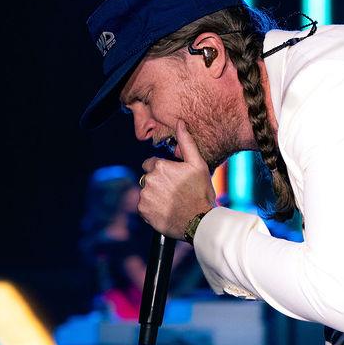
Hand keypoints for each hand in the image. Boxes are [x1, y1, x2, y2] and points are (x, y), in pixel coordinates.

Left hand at [137, 119, 216, 239]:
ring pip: (146, 192)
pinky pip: (143, 206)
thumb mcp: (198, 164)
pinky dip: (151, 208)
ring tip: (171, 202)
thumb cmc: (200, 192)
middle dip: (158, 182)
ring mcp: (144, 196)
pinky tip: (165, 210)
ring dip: (154, 195)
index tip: (173, 179)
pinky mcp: (142, 211)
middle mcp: (149, 180)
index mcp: (160, 167)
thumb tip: (180, 123)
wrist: (198, 221)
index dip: (162, 170)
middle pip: (148, 178)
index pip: (151, 164)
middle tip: (174, 191)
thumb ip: (186, 142)